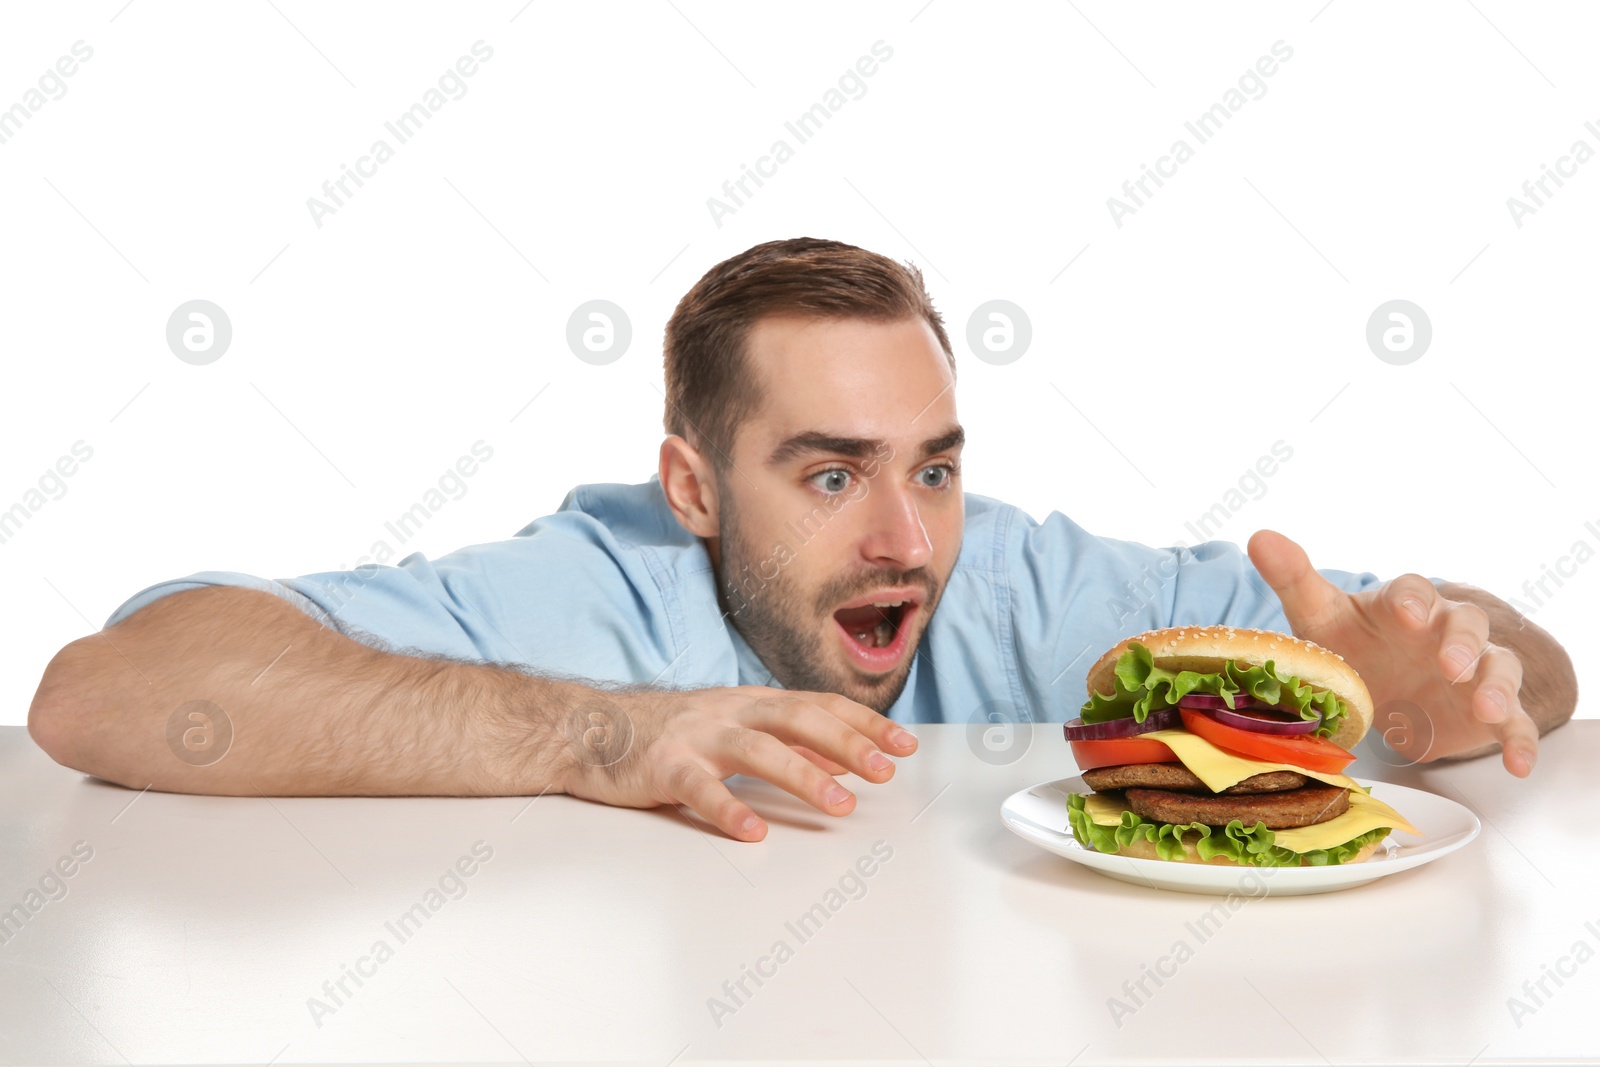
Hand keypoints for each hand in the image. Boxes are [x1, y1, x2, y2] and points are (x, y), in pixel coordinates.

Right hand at [557, 685, 917, 840]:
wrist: (591, 731)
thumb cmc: (668, 734)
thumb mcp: (732, 727)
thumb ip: (783, 740)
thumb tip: (841, 755)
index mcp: (751, 702)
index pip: (819, 705)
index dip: (864, 723)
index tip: (905, 744)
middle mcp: (730, 712)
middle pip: (800, 720)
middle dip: (849, 744)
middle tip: (887, 772)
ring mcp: (697, 738)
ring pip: (759, 751)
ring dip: (804, 775)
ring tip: (840, 804)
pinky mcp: (665, 767)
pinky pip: (701, 789)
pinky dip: (729, 809)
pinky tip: (753, 832)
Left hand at [1247, 530, 1535, 776]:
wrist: (1381, 691)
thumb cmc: (1352, 644)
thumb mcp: (1318, 617)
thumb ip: (1293, 579)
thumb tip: (1259, 537)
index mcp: (1404, 606)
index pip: (1414, 591)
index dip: (1411, 600)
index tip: (1404, 612)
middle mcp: (1446, 632)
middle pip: (1468, 625)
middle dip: (1462, 643)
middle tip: (1449, 665)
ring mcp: (1473, 671)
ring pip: (1499, 667)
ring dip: (1497, 687)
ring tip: (1489, 709)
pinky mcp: (1486, 711)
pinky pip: (1514, 722)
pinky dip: (1521, 740)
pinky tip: (1519, 763)